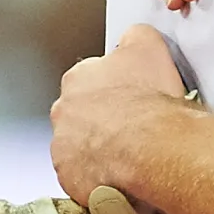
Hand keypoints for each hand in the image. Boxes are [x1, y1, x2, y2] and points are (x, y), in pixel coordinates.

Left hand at [50, 25, 187, 202]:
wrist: (151, 147)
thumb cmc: (149, 97)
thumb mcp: (149, 45)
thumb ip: (135, 36)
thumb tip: (131, 36)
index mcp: (78, 78)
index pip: (91, 78)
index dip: (114, 87)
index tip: (131, 96)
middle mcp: (63, 111)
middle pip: (82, 113)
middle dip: (102, 118)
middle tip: (131, 125)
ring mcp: (63, 147)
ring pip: (81, 146)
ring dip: (99, 147)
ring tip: (129, 152)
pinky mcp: (70, 178)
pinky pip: (84, 175)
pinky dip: (99, 174)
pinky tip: (122, 171)